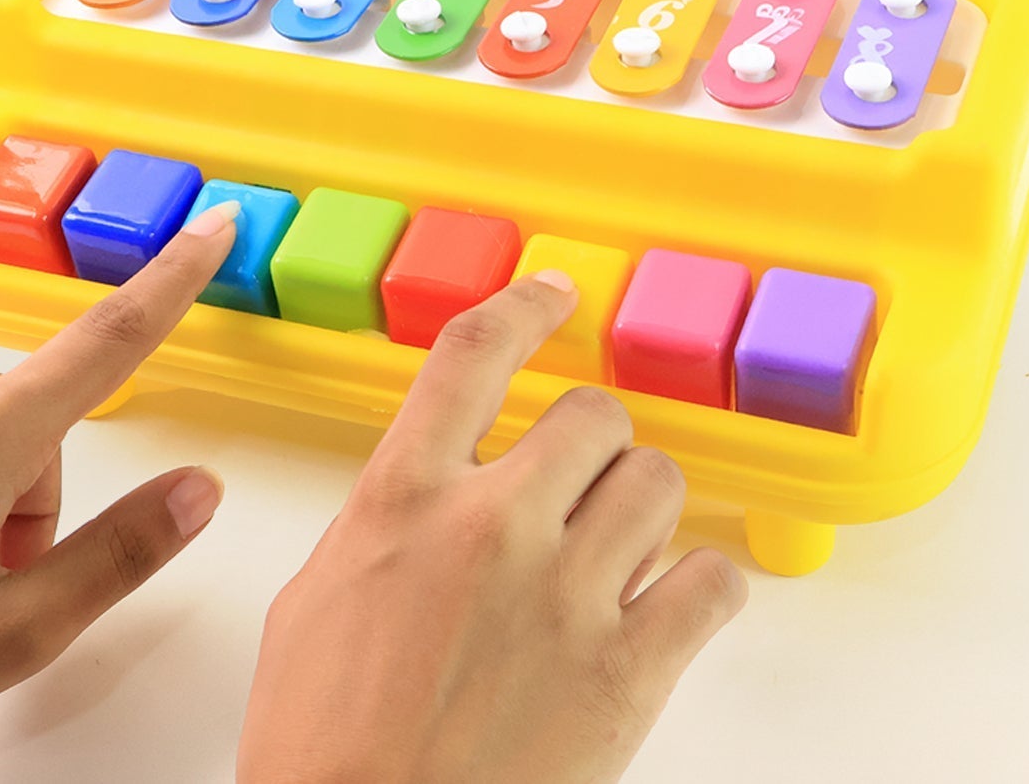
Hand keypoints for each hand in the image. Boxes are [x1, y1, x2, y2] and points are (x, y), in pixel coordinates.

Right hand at [236, 272, 745, 783]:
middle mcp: (492, 527)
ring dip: (643, 509)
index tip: (556, 290)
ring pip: (658, 482)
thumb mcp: (318, 603)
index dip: (524, 305)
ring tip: (618, 550)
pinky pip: (710, 583)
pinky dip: (700, 589)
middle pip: (593, 415)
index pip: (473, 355)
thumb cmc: (325, 750)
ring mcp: (566, 595)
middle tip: (582, 482)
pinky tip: (670, 607)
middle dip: (594, 444)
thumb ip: (385, 523)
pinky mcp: (627, 670)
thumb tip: (429, 494)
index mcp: (405, 500)